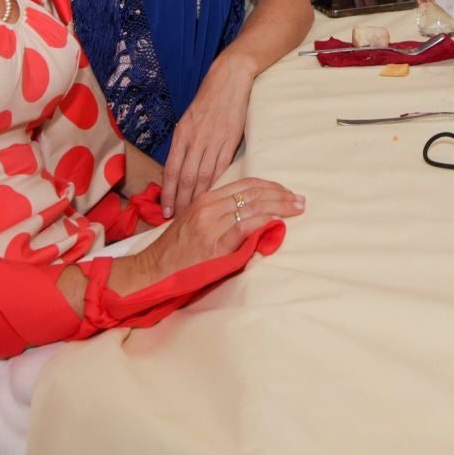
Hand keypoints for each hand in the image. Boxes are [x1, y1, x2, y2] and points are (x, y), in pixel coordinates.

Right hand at [114, 178, 305, 293]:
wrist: (154, 269)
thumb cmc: (177, 249)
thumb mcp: (197, 222)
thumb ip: (222, 215)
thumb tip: (254, 214)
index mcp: (206, 198)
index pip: (245, 185)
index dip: (270, 186)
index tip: (288, 192)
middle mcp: (209, 207)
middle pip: (253, 193)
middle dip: (280, 195)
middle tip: (300, 200)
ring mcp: (211, 225)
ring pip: (252, 207)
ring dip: (279, 207)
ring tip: (296, 210)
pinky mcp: (214, 245)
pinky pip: (243, 227)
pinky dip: (263, 221)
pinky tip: (277, 221)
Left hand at [161, 57, 256, 214]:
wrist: (229, 80)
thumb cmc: (208, 100)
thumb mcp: (189, 120)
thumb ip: (185, 144)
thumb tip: (180, 170)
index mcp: (181, 133)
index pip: (171, 169)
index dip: (167, 192)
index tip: (165, 209)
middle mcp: (194, 138)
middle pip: (185, 177)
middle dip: (180, 200)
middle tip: (178, 219)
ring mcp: (213, 139)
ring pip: (202, 175)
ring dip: (197, 197)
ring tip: (194, 213)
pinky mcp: (230, 139)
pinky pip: (221, 166)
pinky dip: (216, 184)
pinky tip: (213, 197)